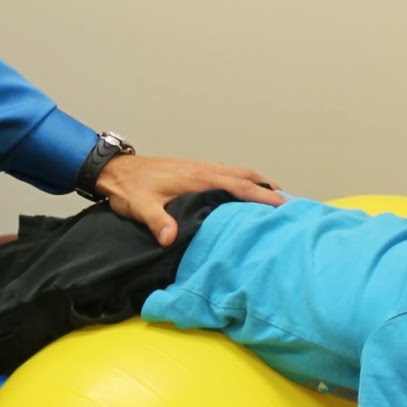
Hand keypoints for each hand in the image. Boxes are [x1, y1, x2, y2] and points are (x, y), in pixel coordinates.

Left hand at [96, 155, 284, 244]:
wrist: (115, 171)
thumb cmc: (130, 189)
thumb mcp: (141, 207)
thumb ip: (157, 222)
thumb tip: (170, 238)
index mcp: (199, 178)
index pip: (239, 186)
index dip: (263, 195)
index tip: (285, 204)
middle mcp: (204, 170)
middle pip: (246, 176)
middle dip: (268, 188)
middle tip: (290, 204)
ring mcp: (200, 168)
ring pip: (238, 173)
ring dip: (257, 183)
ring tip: (275, 198)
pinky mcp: (194, 171)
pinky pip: (227, 174)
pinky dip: (243, 182)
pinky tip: (244, 194)